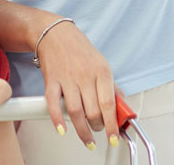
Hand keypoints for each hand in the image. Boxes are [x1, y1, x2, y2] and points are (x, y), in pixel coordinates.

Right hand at [35, 20, 118, 149]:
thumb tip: (121, 106)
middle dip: (98, 127)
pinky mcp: (51, 81)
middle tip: (99, 130)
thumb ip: (111, 87)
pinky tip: (62, 130)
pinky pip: (54, 104)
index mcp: (101, 71)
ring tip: (87, 138)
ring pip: (75, 112)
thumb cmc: (79, 50)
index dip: (113, 124)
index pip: (109, 104)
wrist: (56, 34)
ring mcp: (67, 79)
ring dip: (82, 131)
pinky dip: (57, 120)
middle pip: (93, 111)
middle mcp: (85, 75)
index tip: (114, 137)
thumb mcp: (101, 64)